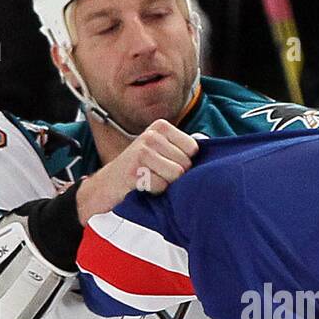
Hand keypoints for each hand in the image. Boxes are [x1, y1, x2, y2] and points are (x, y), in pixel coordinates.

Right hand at [76, 119, 198, 223]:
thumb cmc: (139, 171)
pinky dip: (153, 191)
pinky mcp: (136, 169)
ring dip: (163, 184)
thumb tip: (212, 150)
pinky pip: (161, 186)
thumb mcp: (161, 152)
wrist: (106, 187)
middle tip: (154, 174)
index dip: (183, 163)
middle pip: (186, 163)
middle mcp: (152, 135)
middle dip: (173, 175)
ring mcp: (143, 150)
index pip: (193, 148)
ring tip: (148, 179)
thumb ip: (182, 150)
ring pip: (175, 175)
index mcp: (161, 127)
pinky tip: (140, 186)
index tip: (165, 164)